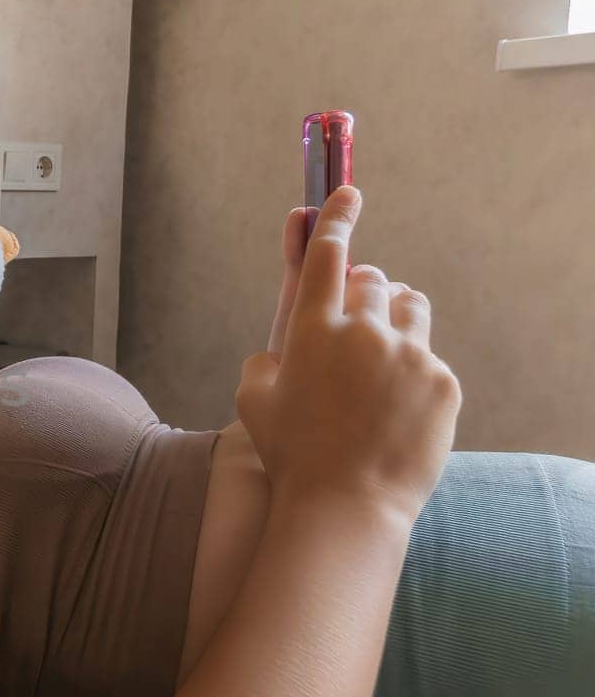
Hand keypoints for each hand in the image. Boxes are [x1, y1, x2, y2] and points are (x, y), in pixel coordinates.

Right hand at [236, 185, 461, 522]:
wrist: (346, 504)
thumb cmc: (290, 452)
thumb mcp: (253, 397)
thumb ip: (267, 354)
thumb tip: (288, 338)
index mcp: (312, 329)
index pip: (330, 253)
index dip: (337, 217)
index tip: (348, 192)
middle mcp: (364, 331)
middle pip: (372, 278)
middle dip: (361, 293)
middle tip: (350, 329)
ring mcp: (410, 355)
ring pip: (409, 306)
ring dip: (392, 319)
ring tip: (378, 359)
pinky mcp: (443, 382)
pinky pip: (429, 355)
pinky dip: (411, 370)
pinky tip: (393, 407)